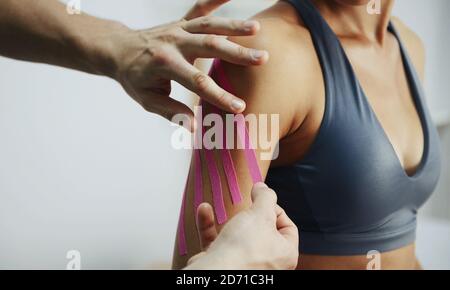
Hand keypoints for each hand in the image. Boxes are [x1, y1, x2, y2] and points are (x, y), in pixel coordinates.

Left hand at [109, 0, 268, 129]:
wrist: (118, 49)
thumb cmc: (134, 78)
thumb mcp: (147, 99)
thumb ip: (171, 111)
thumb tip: (194, 126)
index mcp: (165, 64)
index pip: (197, 82)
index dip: (219, 96)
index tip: (240, 107)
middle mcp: (174, 42)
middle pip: (210, 46)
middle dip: (237, 53)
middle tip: (262, 59)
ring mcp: (178, 29)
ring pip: (210, 25)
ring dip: (234, 26)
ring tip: (257, 29)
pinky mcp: (181, 21)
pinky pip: (200, 8)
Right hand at [186, 183, 298, 269]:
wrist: (215, 273)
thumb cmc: (244, 250)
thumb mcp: (261, 213)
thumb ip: (265, 197)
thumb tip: (263, 188)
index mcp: (285, 253)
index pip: (288, 227)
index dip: (276, 209)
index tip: (262, 202)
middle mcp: (268, 263)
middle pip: (262, 230)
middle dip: (250, 215)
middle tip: (245, 207)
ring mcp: (244, 265)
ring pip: (238, 236)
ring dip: (227, 218)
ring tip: (223, 207)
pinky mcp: (223, 265)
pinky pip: (217, 242)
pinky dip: (210, 226)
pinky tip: (204, 210)